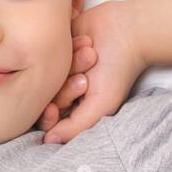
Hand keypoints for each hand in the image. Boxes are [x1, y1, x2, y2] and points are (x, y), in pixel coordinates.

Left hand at [38, 0, 146, 143]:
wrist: (127, 30)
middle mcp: (64, 87)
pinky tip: (85, 42)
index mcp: (73, 106)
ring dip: (71, 64)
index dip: (46, 115)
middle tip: (85, 78)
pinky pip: (46, 49)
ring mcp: (59, 66)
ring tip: (91, 55)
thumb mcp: (101, 105)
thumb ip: (75, 127)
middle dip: (66, 87)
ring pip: (46, 72)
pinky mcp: (58, 45)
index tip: (52, 108)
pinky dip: (67, 47)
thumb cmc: (118, 70)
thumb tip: (47, 141)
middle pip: (44, 96)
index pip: (46, 119)